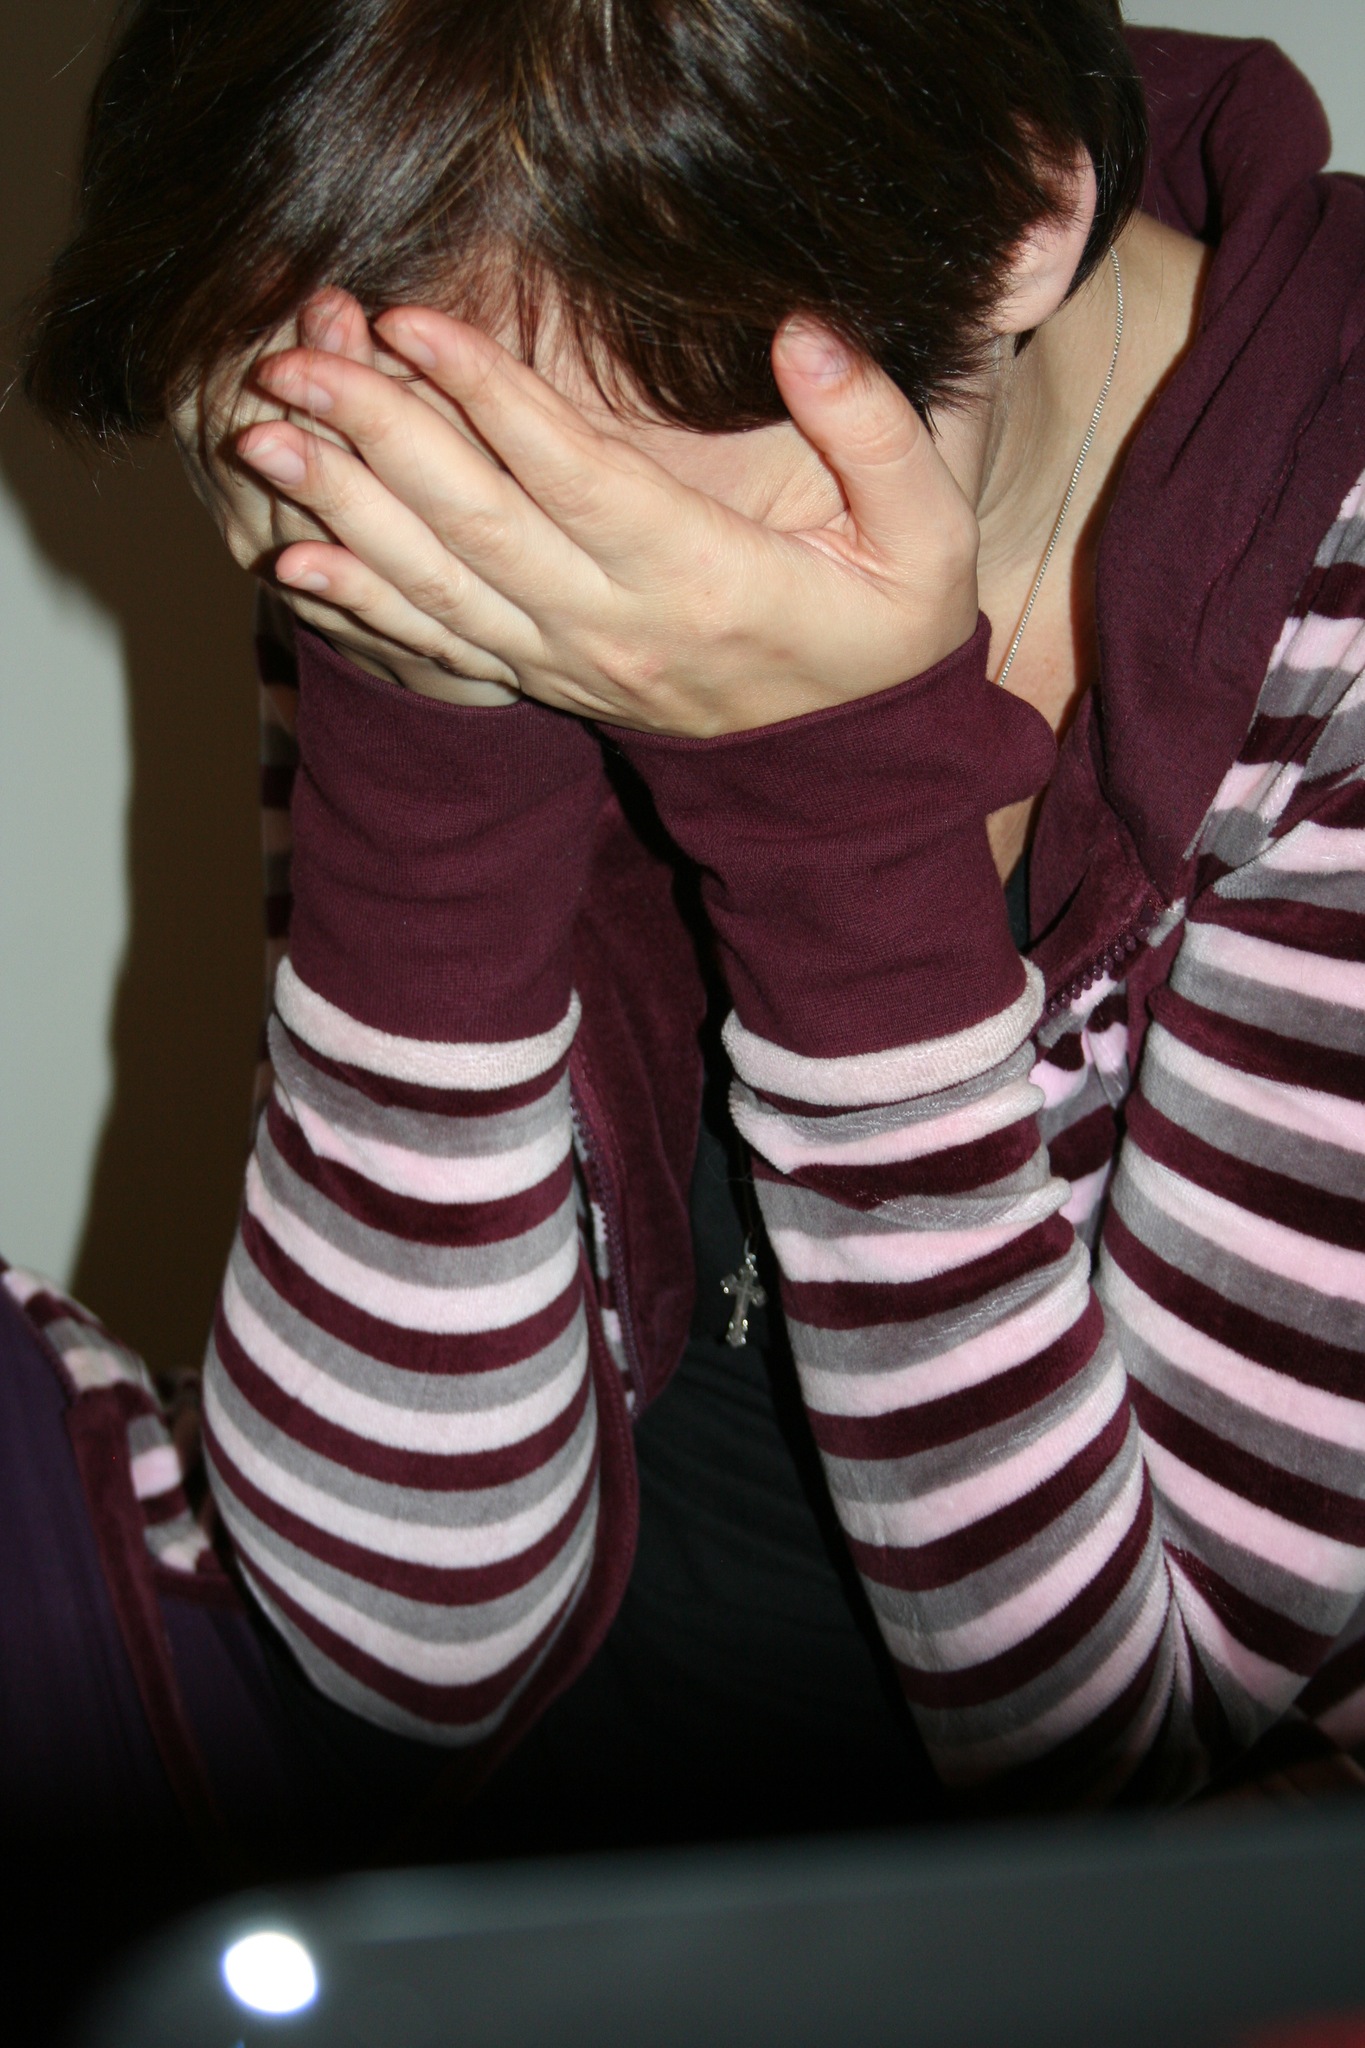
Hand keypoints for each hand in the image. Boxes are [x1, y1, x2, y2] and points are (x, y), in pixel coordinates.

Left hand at [234, 297, 981, 735]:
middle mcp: (619, 626)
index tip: (411, 319)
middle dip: (379, 435)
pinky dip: (366, 606)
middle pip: (478, 523)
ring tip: (266, 438)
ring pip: (442, 583)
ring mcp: (574, 664)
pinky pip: (444, 648)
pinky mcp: (552, 684)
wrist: (849, 777)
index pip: (575, 474)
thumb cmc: (889, 640)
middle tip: (295, 359)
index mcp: (704, 578)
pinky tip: (296, 564)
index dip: (489, 395)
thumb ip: (879, 433)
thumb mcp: (928, 540)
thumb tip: (804, 334)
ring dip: (347, 509)